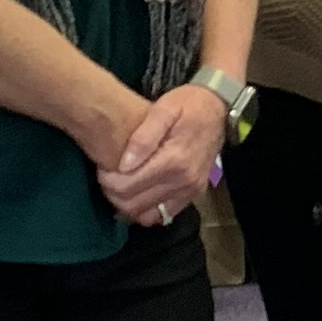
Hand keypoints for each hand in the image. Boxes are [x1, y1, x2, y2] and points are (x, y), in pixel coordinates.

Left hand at [98, 83, 228, 227]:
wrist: (218, 108)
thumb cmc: (188, 104)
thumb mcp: (164, 109)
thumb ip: (143, 137)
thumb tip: (124, 164)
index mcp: (174, 160)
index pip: (127, 185)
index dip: (107, 180)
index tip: (102, 166)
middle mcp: (183, 181)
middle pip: (133, 204)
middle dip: (113, 193)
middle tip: (107, 176)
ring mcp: (190, 191)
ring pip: (147, 215)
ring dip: (128, 205)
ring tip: (121, 186)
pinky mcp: (193, 194)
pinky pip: (164, 216)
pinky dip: (147, 211)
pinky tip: (139, 196)